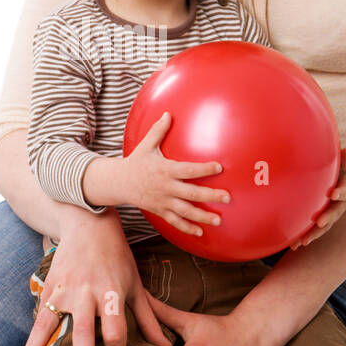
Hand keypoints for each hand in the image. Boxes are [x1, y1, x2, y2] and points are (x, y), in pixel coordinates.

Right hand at [13, 210, 173, 345]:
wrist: (87, 223)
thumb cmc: (117, 256)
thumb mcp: (136, 284)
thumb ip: (148, 318)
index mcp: (112, 291)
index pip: (116, 328)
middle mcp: (86, 292)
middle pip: (85, 330)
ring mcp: (64, 291)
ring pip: (54, 327)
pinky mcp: (49, 291)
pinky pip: (38, 323)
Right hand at [122, 111, 229, 237]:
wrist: (118, 183)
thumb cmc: (136, 162)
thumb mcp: (146, 145)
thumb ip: (159, 130)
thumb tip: (168, 113)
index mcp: (165, 170)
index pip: (188, 170)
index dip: (204, 169)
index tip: (219, 167)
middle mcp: (166, 187)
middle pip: (191, 193)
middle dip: (210, 195)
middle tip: (227, 197)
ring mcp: (162, 201)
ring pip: (185, 211)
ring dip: (202, 216)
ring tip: (218, 220)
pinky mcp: (159, 210)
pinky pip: (175, 221)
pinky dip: (187, 228)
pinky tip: (201, 232)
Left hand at [289, 148, 345, 248]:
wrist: (335, 191)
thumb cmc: (336, 176)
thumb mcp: (340, 169)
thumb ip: (343, 162)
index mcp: (344, 192)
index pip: (343, 192)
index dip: (340, 192)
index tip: (333, 193)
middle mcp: (338, 207)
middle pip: (334, 214)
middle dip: (327, 218)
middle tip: (320, 221)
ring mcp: (329, 217)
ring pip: (322, 227)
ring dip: (313, 234)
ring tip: (303, 241)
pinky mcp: (319, 224)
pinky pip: (312, 232)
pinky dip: (303, 238)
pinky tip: (293, 245)